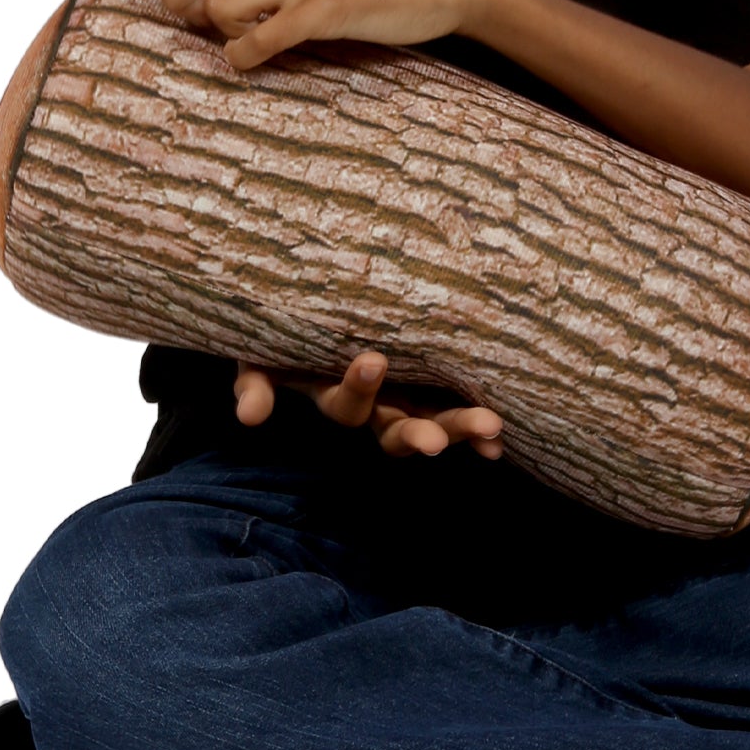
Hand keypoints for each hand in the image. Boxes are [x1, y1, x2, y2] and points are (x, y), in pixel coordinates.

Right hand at [233, 351, 505, 460]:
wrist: (317, 307)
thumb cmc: (288, 331)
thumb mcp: (263, 356)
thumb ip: (256, 382)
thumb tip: (249, 417)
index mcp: (335, 394)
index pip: (346, 405)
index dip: (359, 389)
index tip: (375, 360)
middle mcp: (376, 405)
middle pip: (396, 431)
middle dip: (417, 436)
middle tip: (435, 443)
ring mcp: (409, 398)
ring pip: (433, 423)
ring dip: (459, 430)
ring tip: (490, 429)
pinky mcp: (437, 382)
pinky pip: (459, 407)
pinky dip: (478, 432)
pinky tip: (500, 439)